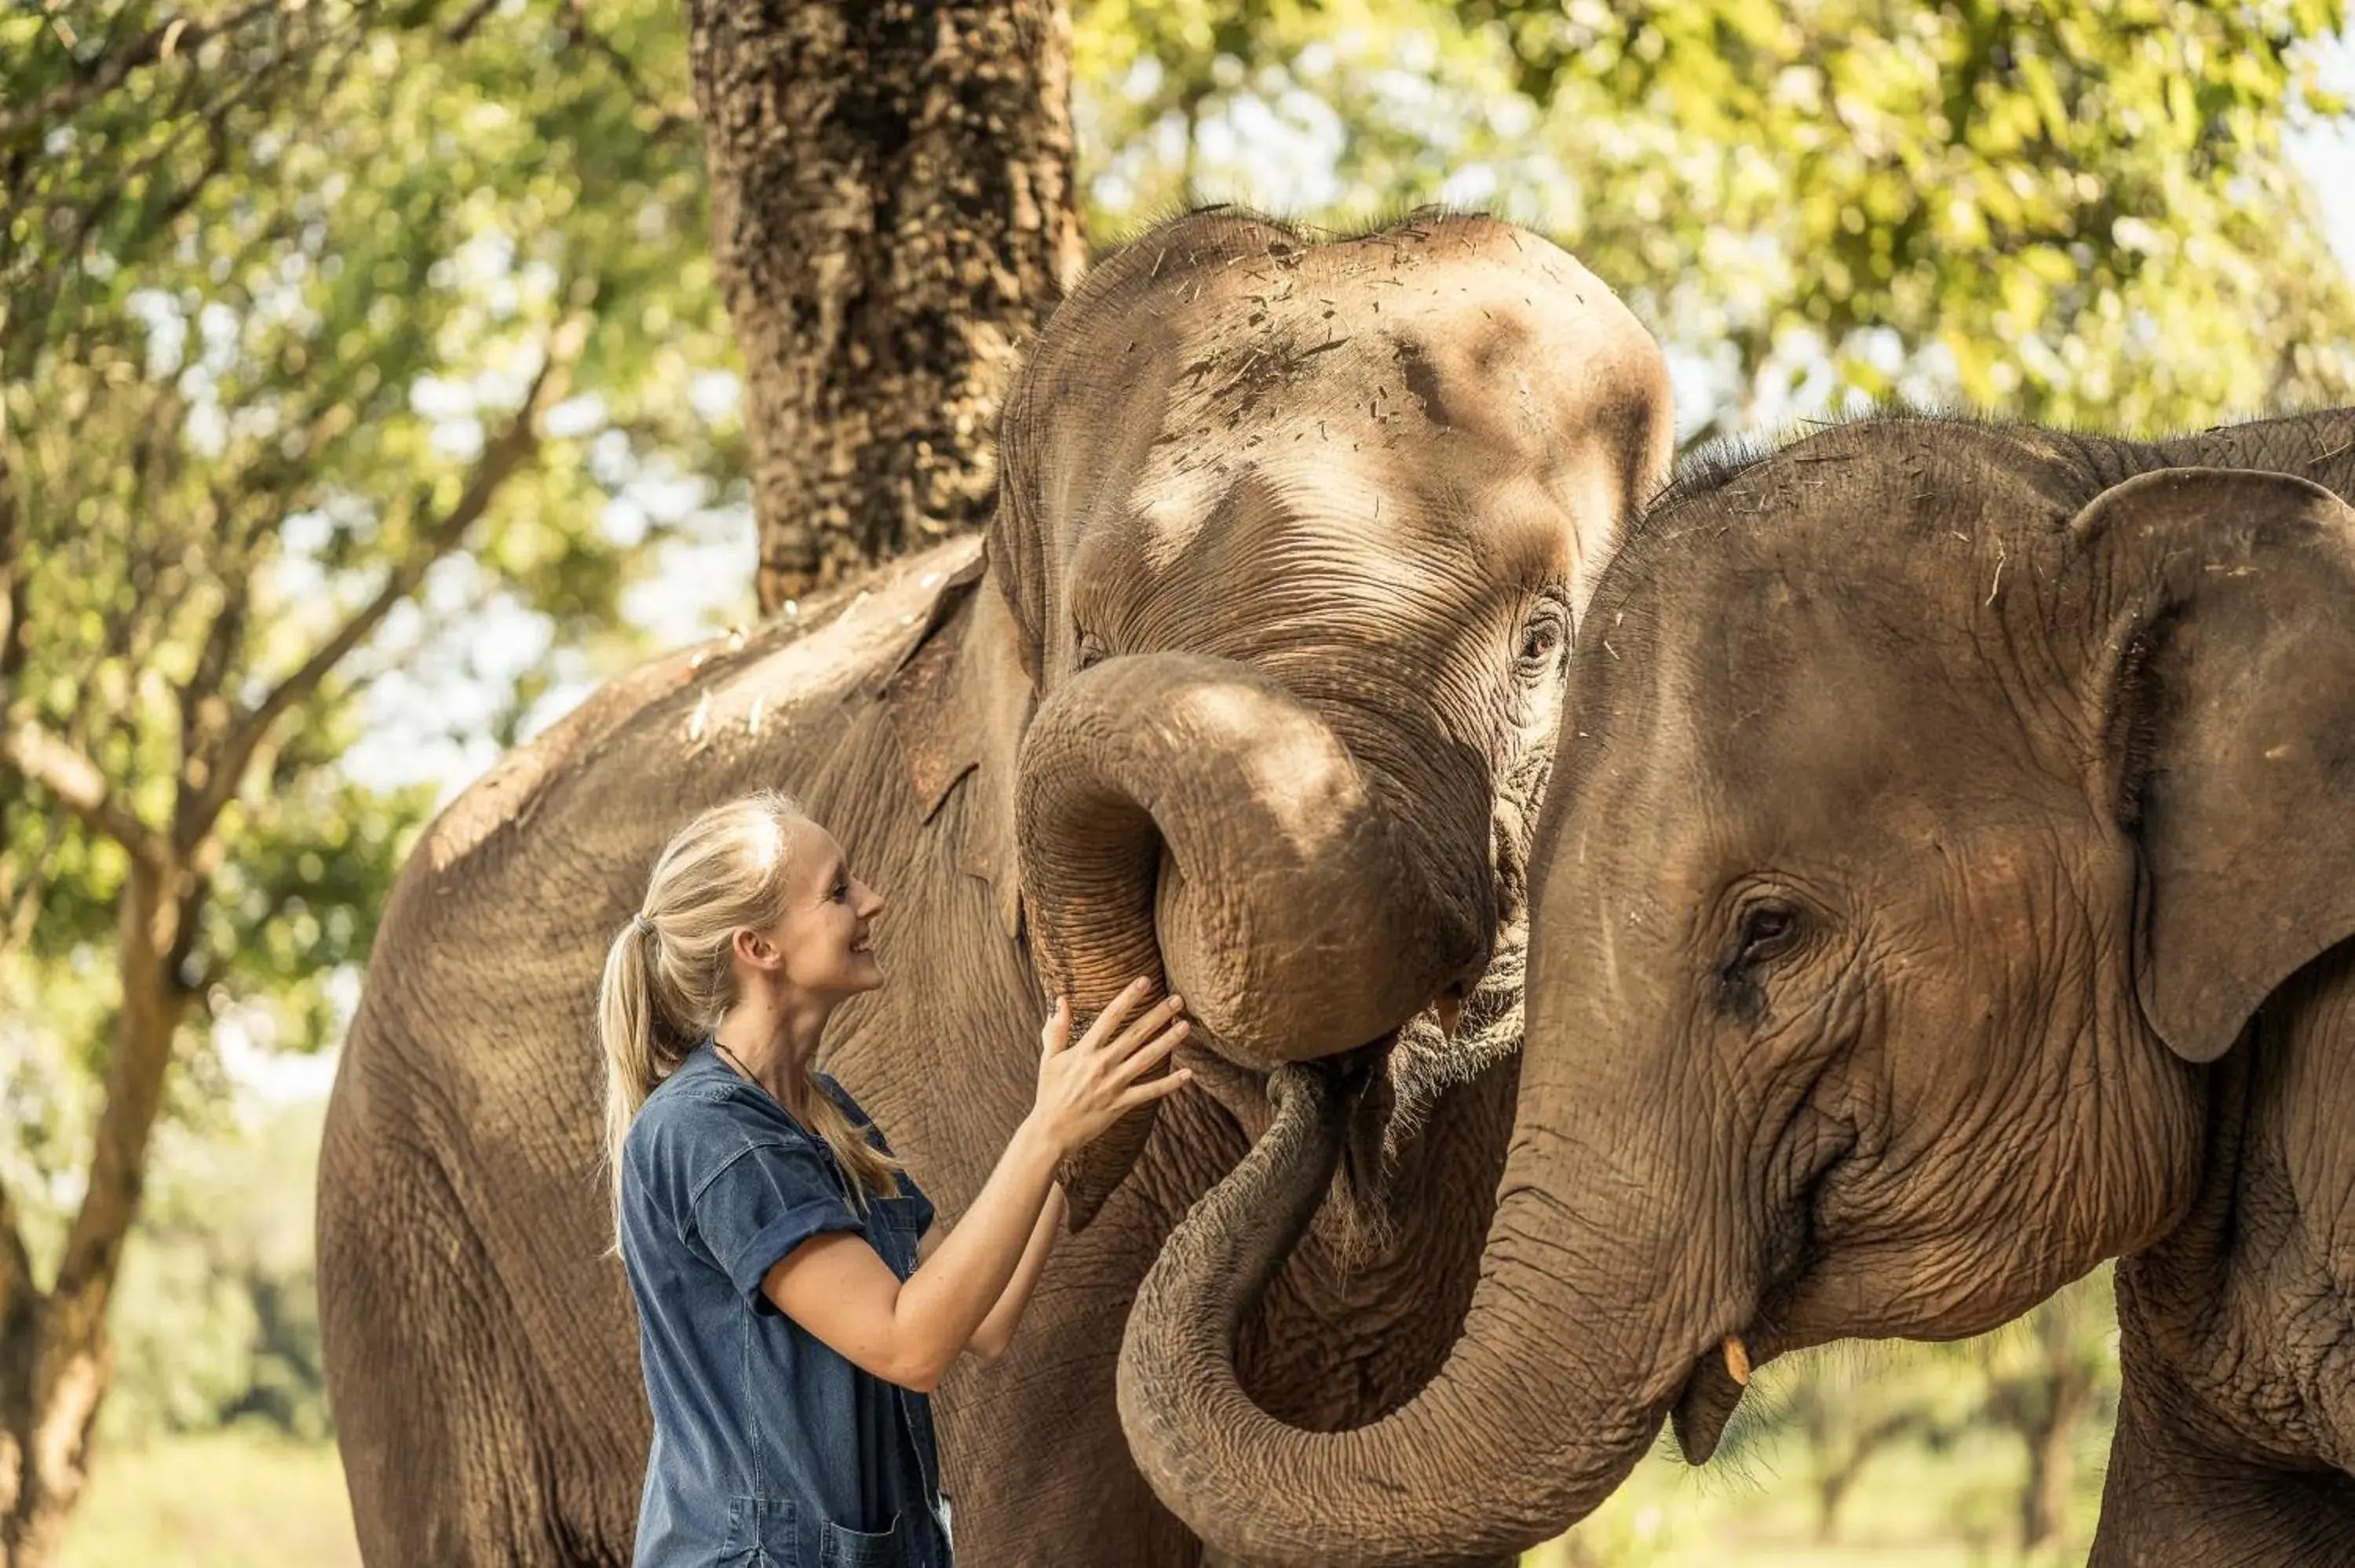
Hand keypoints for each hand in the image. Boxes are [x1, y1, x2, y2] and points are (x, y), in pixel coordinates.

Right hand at [1029, 978, 1192, 1157]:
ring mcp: (1114, 1084)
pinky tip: (1187, 1074)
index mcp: (1085, 1050)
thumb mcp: (1049, 1058)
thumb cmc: (1049, 1092)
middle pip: (1135, 1034)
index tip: (1145, 981)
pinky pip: (1150, 1092)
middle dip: (1158, 1015)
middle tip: (1178, 1000)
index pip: (1110, 1017)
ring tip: (1186, 1027)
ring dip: (1168, 1042)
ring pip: (1147, 1058)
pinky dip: (1170, 1084)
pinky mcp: (1121, 1103)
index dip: (1128, 997)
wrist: (1051, 1130)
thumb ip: (1056, 1028)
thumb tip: (1061, 1000)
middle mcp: (1102, 1064)